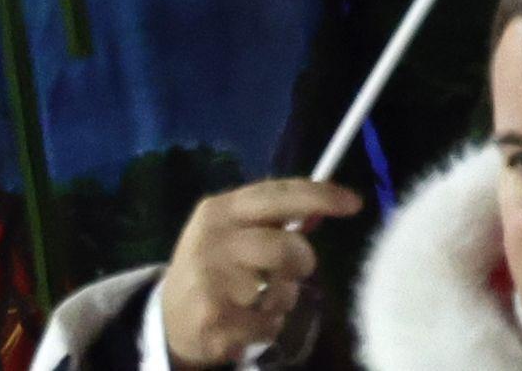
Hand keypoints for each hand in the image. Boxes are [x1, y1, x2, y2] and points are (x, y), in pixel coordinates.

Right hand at [150, 179, 362, 370]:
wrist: (167, 318)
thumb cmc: (213, 266)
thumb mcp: (231, 231)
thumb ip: (271, 218)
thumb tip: (323, 207)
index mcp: (219, 210)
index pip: (278, 194)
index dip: (320, 196)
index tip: (354, 202)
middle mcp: (212, 242)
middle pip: (285, 247)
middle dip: (302, 262)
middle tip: (298, 269)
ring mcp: (210, 283)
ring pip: (281, 291)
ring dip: (282, 300)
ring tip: (260, 299)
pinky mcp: (214, 321)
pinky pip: (269, 325)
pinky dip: (268, 326)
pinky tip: (245, 322)